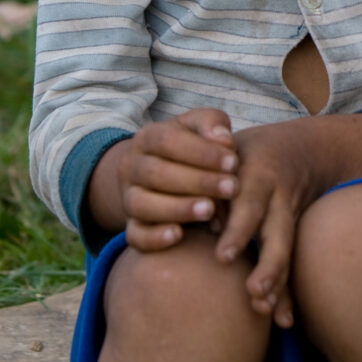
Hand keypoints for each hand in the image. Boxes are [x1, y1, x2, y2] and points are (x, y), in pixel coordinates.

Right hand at [91, 108, 238, 251]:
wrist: (160, 171)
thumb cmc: (191, 146)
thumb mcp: (199, 126)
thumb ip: (212, 123)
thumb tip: (223, 139)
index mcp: (147, 137)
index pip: (168, 141)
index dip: (201, 152)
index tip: (232, 162)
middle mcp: (132, 166)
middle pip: (156, 173)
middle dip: (198, 181)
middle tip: (232, 188)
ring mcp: (129, 197)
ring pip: (142, 205)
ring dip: (178, 208)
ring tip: (210, 210)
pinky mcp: (132, 225)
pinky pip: (135, 235)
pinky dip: (154, 237)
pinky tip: (178, 235)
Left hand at [213, 111, 361, 327]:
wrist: (302, 149)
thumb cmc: (247, 150)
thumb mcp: (229, 147)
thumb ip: (210, 170)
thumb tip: (193, 205)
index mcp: (258, 176)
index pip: (248, 204)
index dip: (238, 230)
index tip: (223, 257)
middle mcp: (278, 200)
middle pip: (277, 234)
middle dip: (269, 265)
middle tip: (254, 293)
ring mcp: (289, 219)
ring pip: (287, 252)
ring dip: (278, 281)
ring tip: (266, 310)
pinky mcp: (292, 234)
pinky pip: (292, 264)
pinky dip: (288, 291)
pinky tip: (283, 320)